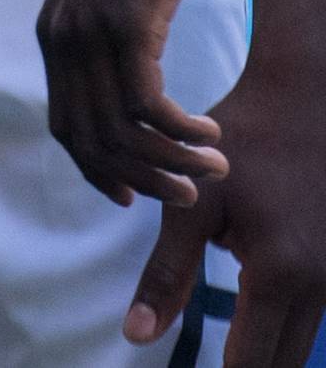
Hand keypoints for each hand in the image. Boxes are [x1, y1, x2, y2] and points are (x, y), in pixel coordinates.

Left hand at [39, 0, 227, 210]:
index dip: (97, 170)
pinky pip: (150, 106)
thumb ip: (105, 29)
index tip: (131, 195)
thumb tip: (127, 68)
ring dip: (171, 163)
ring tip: (214, 167)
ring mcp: (91, 32)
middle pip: (92, 142)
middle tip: (186, 195)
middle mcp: (62, 39)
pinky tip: (210, 133)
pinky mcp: (127, 21)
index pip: (65, 127)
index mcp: (52, 34)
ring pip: (123, 133)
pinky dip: (183, 132)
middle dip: (140, 180)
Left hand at [118, 56, 325, 364]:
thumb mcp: (193, 201)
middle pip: (281, 365)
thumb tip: (134, 336)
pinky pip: (314, 320)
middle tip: (211, 365)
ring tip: (229, 348)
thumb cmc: (242, 143)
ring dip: (266, 351)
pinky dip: (286, 329)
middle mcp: (319, 287)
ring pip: (301, 346)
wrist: (306, 100)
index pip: (249, 363)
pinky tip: (258, 320)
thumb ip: (167, 273)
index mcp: (279, 274)